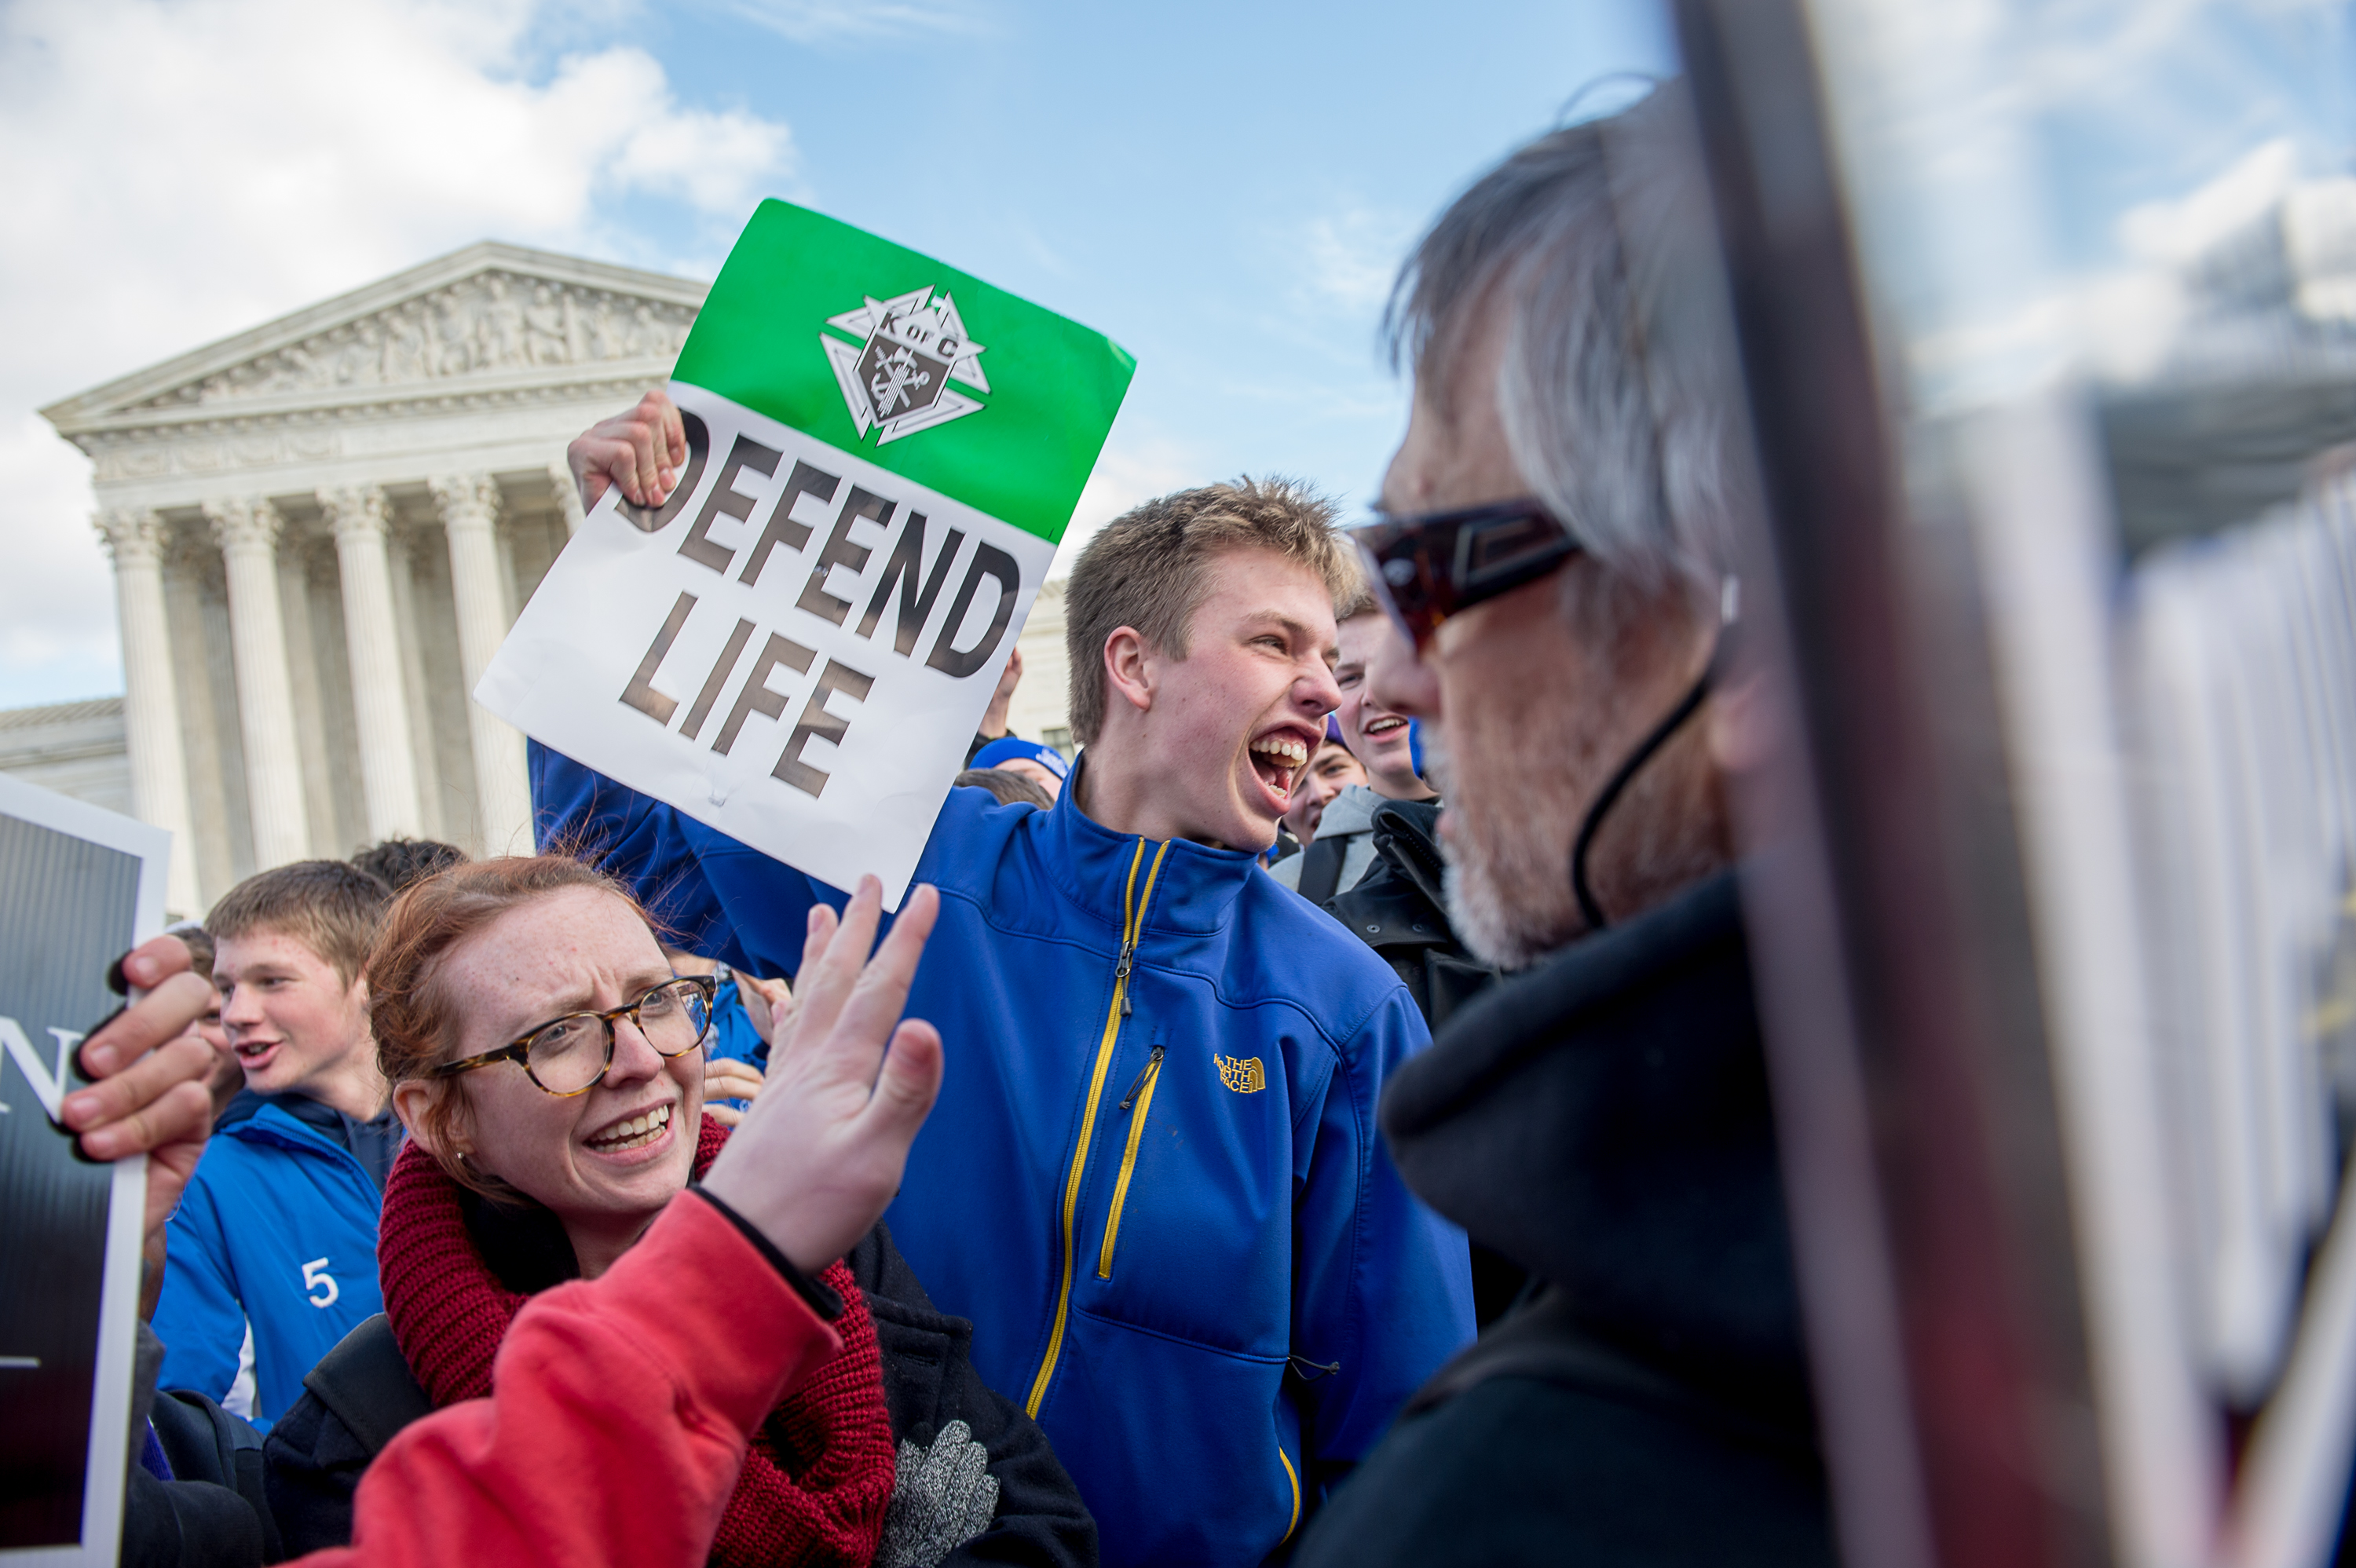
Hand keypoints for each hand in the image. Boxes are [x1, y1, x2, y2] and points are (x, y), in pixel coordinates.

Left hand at [61, 935, 216, 1315]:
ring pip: (185, 1056)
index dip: (162, 956)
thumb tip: (31, 1019)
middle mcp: (169, 1033)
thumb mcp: (50, 1081)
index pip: (170, 963)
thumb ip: (57, 1051)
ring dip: (129, 1088)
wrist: (71, 1206)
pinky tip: (102, 1143)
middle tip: (89, 1061)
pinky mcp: (195, 1121)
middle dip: (142, 1025)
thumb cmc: (50, 1136)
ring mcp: (187, 1075)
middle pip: (188, 996)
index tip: (130, 972)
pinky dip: (142, 1124)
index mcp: (133, 1009)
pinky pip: (188, 1106)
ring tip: (77, 1117)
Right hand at [568, 390, 685, 511]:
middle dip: (662, 454)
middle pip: (648, 414)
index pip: (654, 400)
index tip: (679, 460)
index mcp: (626, 424)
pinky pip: (623, 453)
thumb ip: (666, 454)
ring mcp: (591, 436)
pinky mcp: (580, 451)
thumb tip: (684, 448)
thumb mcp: (657, 474)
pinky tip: (632, 495)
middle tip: (665, 486)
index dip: (673, 427)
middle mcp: (607, 426)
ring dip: (649, 470)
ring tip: (649, 495)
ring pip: (638, 432)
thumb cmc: (633, 507)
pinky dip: (633, 478)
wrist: (606, 535)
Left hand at [703, 878, 943, 1275]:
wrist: (736, 1250)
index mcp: (839, 1069)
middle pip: (838, 980)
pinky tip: (785, 1003)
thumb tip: (926, 1025)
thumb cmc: (812, 1209)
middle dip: (858, 928)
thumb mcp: (877, 1158)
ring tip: (820, 915)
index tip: (926, 895)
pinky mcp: (773, 1107)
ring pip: (805, 999)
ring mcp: (786, 1083)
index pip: (881, 990)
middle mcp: (808, 1064)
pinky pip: (784, 1035)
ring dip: (819, 954)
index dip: (906, 941)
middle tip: (870, 883)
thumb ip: (905, 1092)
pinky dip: (790, 1006)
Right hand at [878, 1419, 998, 1567]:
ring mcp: (934, 1553)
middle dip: (944, 1456)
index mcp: (884, 1528)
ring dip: (967, 1473)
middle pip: (926, 1494)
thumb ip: (896, 1483)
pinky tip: (989, 1481)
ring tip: (977, 1449)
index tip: (924, 1428)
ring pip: (953, 1509)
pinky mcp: (958, 1559)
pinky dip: (982, 1504)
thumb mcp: (886, 1516)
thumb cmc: (899, 1542)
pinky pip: (972, 1531)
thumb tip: (916, 1437)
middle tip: (960, 1429)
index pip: (895, 1486)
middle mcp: (906, 1542)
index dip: (910, 1455)